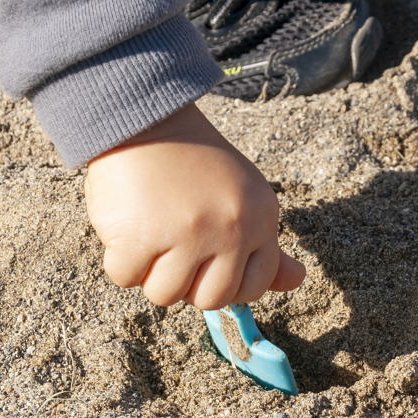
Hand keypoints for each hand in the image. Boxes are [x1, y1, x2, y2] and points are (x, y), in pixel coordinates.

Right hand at [85, 103, 304, 309]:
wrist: (145, 117)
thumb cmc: (193, 161)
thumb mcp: (244, 196)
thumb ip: (266, 246)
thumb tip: (297, 280)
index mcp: (260, 219)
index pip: (253, 286)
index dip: (225, 282)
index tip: (206, 262)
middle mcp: (231, 230)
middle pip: (209, 300)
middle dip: (187, 283)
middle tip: (173, 244)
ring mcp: (186, 236)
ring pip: (165, 295)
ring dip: (150, 272)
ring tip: (151, 229)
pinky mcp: (140, 238)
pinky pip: (125, 277)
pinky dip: (120, 259)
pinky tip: (128, 225)